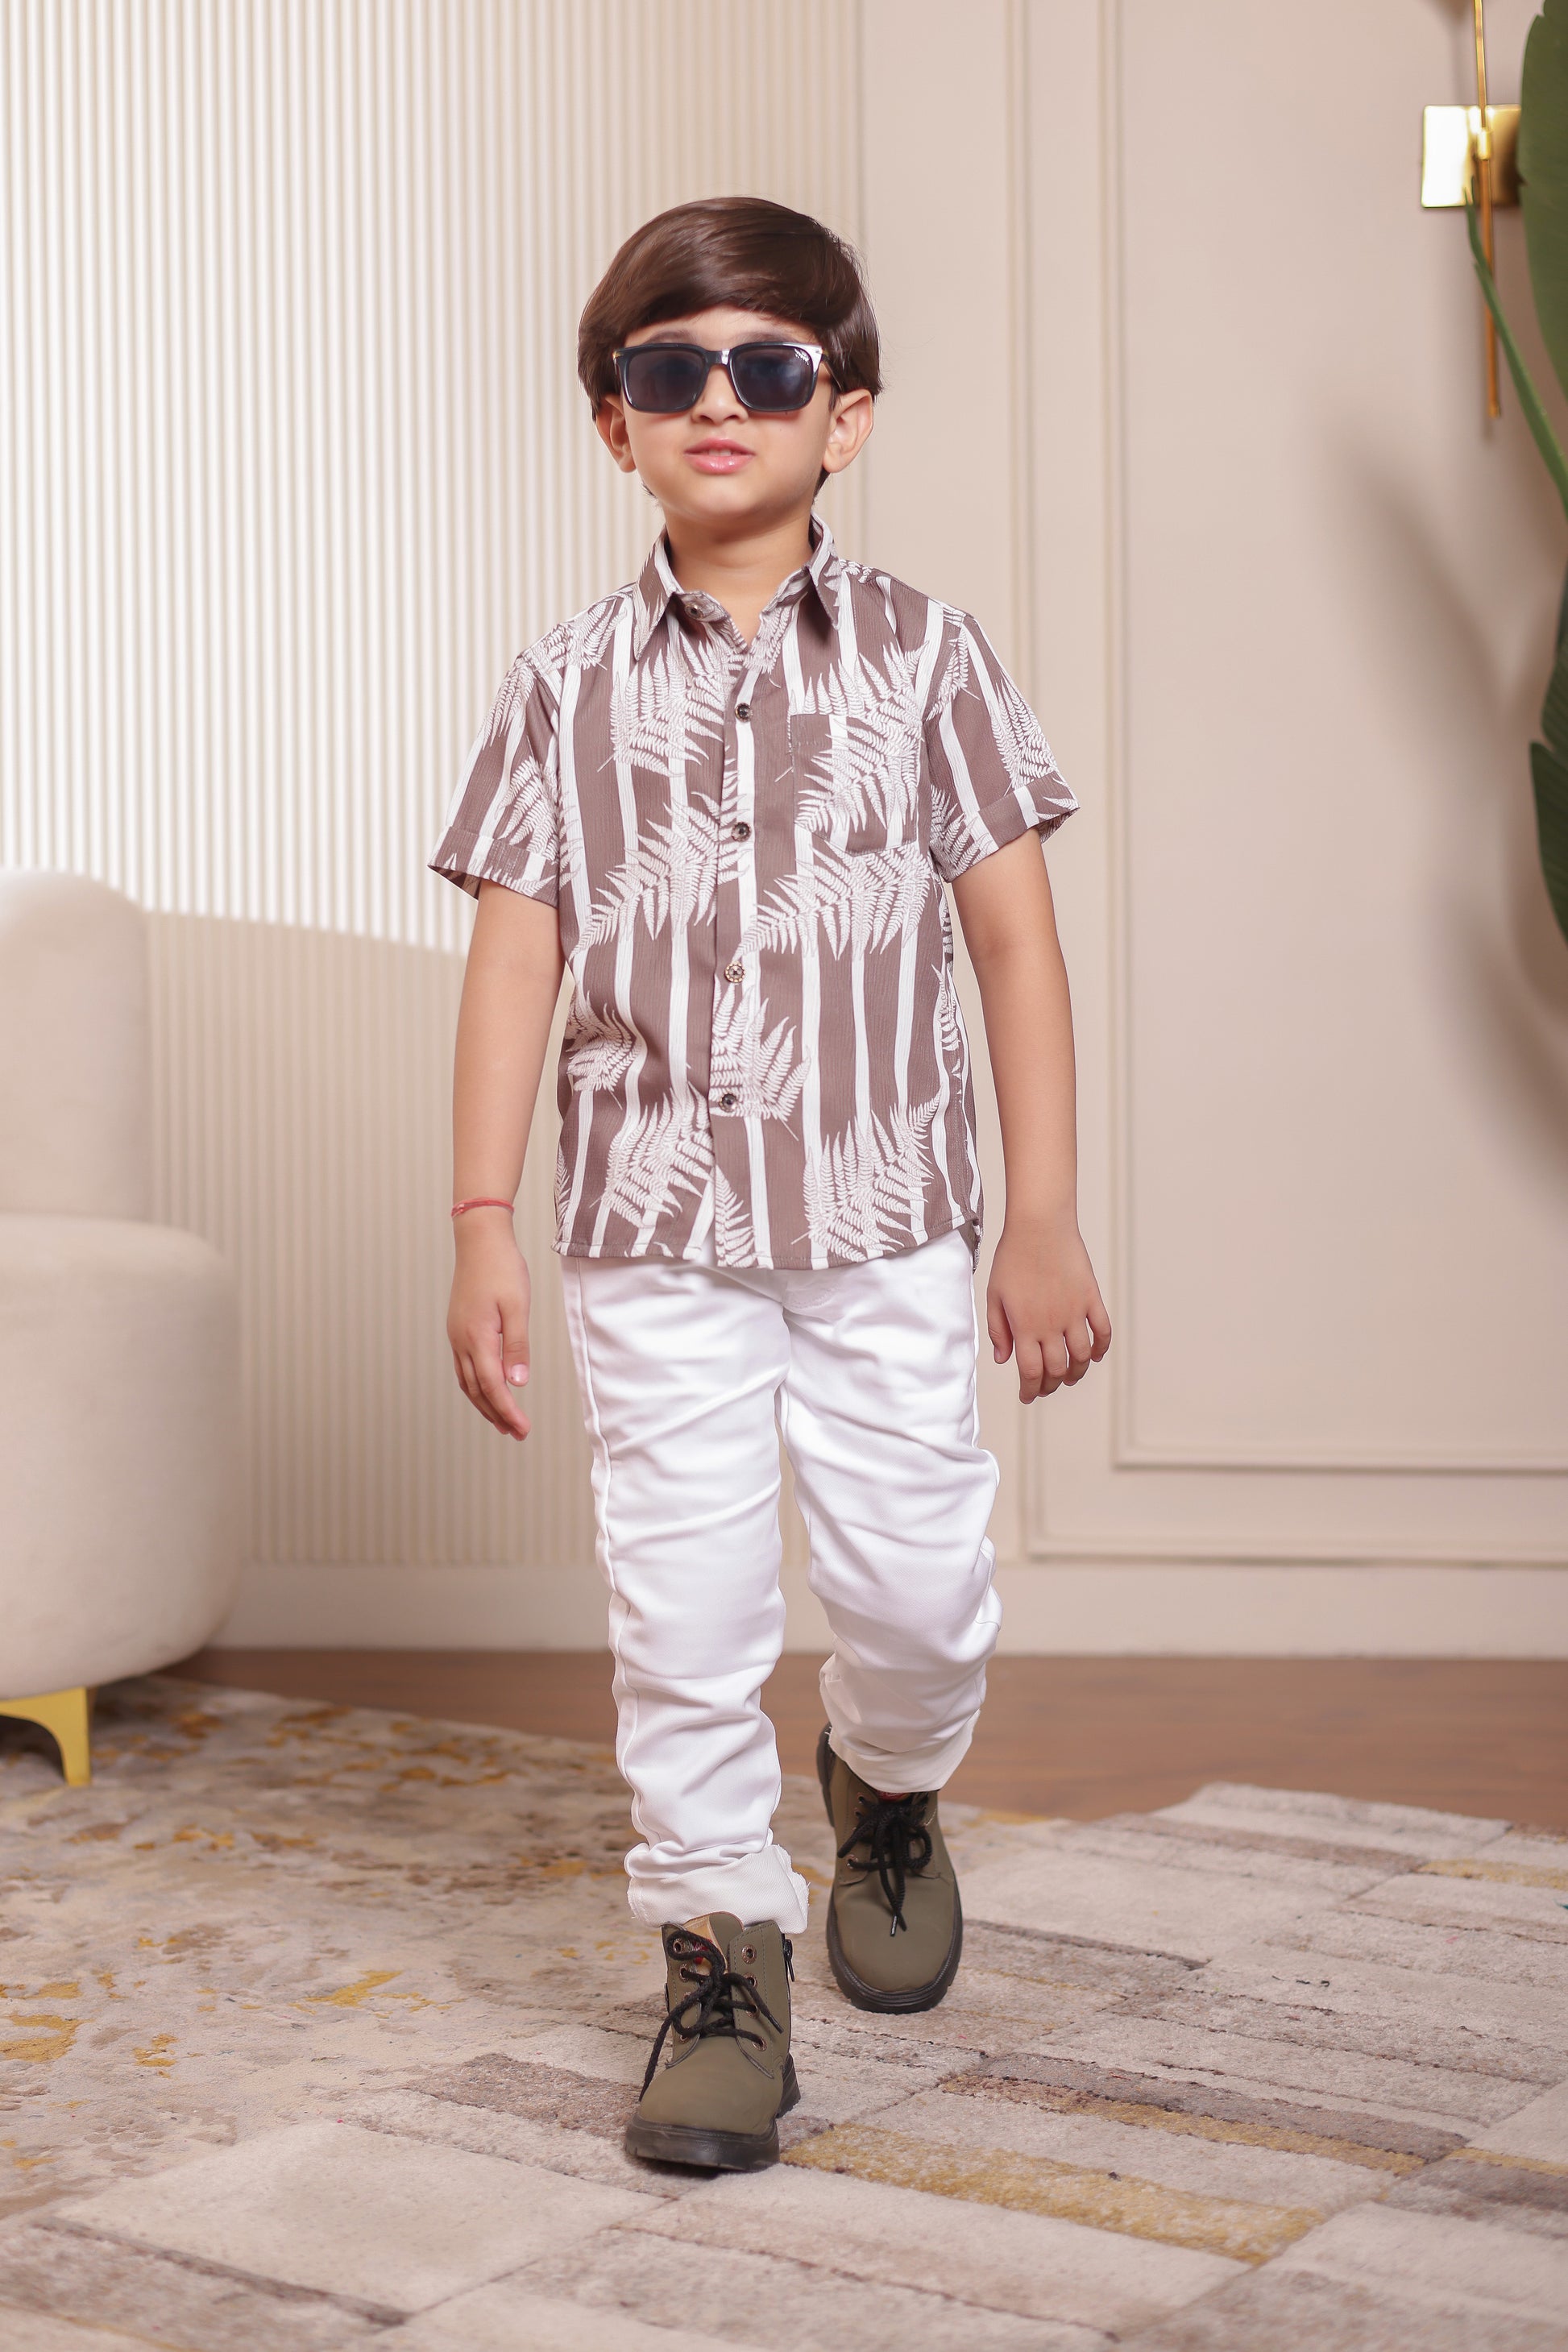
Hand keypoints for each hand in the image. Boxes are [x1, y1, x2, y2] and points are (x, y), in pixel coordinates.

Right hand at [447, 1217, 532, 1438]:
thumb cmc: (502, 1269)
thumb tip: (517, 1381)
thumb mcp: (518, 1307)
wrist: (479, 1240)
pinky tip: (487, 1389)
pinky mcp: (458, 1328)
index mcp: (476, 1337)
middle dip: (496, 1414)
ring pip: (466, 1381)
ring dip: (484, 1403)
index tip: (522, 1429)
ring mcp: (457, 1335)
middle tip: (516, 1433)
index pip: (491, 1386)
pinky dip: (476, 1386)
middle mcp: (461, 1340)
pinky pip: (463, 1367)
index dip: (507, 1410)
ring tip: (502, 1421)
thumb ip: (517, 1345)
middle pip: (476, 1390)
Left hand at [986, 1217, 1110, 1402]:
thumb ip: (998, 1330)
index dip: (1030, 1390)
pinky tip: (1093, 1354)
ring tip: (1069, 1376)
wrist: (1039, 1226)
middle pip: (1057, 1370)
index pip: (1031, 1372)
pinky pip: (1102, 1331)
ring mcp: (1074, 1312)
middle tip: (1045, 1388)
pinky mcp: (1091, 1298)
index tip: (1028, 1396)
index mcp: (1025, 1326)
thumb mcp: (994, 1295)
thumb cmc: (1012, 1258)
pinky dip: (1101, 1348)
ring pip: (1081, 1357)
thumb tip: (1003, 1359)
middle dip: (1051, 1386)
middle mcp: (1051, 1325)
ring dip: (1076, 1372)